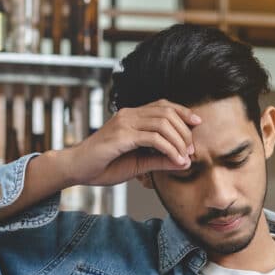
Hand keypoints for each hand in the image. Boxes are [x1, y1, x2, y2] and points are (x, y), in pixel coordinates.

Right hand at [59, 99, 200, 186]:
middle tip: (192, 150)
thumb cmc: (104, 166)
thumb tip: (185, 162)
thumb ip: (160, 160)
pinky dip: (169, 149)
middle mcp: (129, 114)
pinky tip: (176, 160)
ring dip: (179, 141)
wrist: (76, 169)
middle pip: (167, 112)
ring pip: (163, 123)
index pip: (163, 105)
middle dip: (184, 131)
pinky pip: (153, 138)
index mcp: (132, 116)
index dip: (183, 111)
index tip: (197, 124)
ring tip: (185, 157)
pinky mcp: (121, 136)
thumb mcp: (138, 163)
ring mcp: (124, 123)